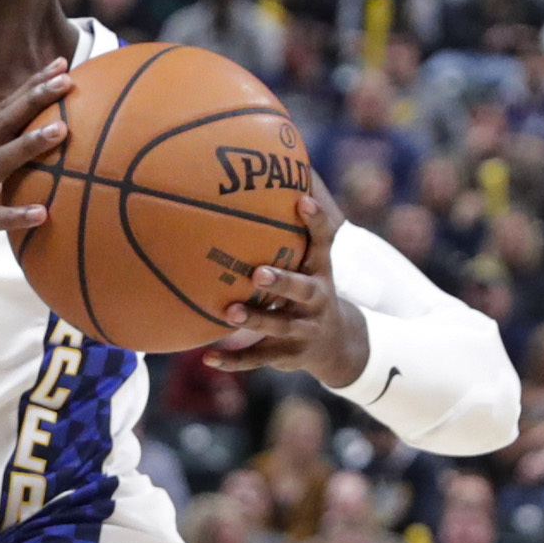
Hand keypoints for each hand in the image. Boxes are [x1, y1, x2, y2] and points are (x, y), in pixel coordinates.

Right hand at [0, 62, 71, 293]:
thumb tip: (36, 167)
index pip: (3, 112)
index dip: (30, 88)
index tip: (60, 64)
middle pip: (2, 125)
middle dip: (34, 99)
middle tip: (67, 79)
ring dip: (30, 145)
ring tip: (62, 130)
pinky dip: (15, 215)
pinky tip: (42, 214)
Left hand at [216, 183, 368, 384]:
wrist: (336, 344)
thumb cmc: (312, 289)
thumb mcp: (311, 263)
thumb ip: (294, 232)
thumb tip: (275, 182)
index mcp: (320, 273)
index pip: (323, 242)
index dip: (316, 222)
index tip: (302, 200)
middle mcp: (316, 301)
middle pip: (303, 290)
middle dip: (283, 282)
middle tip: (259, 272)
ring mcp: (302, 330)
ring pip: (278, 327)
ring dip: (255, 320)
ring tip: (230, 312)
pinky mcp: (286, 355)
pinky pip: (256, 359)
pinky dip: (232, 361)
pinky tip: (207, 357)